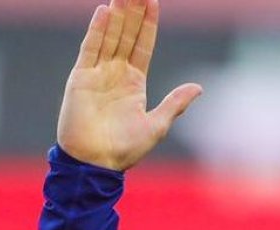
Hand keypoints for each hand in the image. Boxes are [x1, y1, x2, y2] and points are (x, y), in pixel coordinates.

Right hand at [57, 0, 201, 170]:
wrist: (96, 163)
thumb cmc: (125, 149)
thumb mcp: (157, 125)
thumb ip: (175, 103)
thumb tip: (199, 87)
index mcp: (134, 82)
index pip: (143, 45)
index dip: (148, 24)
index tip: (154, 1)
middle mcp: (116, 74)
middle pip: (126, 35)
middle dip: (133, 12)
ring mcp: (97, 73)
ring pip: (109, 36)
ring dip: (117, 14)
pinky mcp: (80, 78)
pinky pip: (90, 49)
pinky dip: (97, 30)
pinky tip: (104, 11)